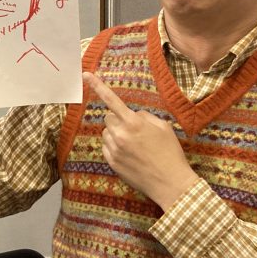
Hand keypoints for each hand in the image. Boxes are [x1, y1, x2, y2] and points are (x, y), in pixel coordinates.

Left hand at [83, 71, 198, 209]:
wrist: (170, 183)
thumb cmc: (170, 153)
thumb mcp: (163, 127)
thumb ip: (145, 116)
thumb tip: (134, 114)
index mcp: (133, 123)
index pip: (112, 100)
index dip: (98, 86)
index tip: (85, 74)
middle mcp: (120, 135)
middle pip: (108, 117)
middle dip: (118, 119)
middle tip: (133, 128)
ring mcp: (114, 150)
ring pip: (106, 132)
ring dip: (115, 133)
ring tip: (133, 144)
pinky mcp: (112, 162)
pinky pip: (105, 146)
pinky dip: (113, 146)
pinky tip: (129, 153)